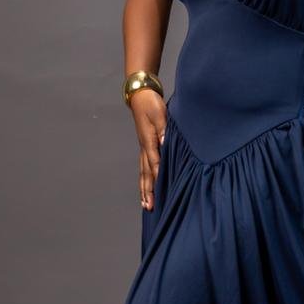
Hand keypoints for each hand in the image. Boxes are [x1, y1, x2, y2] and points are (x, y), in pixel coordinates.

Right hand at [129, 89, 166, 210]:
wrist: (140, 97)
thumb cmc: (151, 104)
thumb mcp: (159, 114)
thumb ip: (163, 129)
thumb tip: (164, 143)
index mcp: (148, 140)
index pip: (155, 161)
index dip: (158, 175)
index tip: (162, 188)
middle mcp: (144, 147)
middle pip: (146, 173)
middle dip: (148, 190)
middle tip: (150, 206)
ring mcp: (143, 149)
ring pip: (143, 173)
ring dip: (144, 189)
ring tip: (145, 205)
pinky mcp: (144, 148)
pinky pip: (143, 169)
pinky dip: (144, 181)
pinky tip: (146, 190)